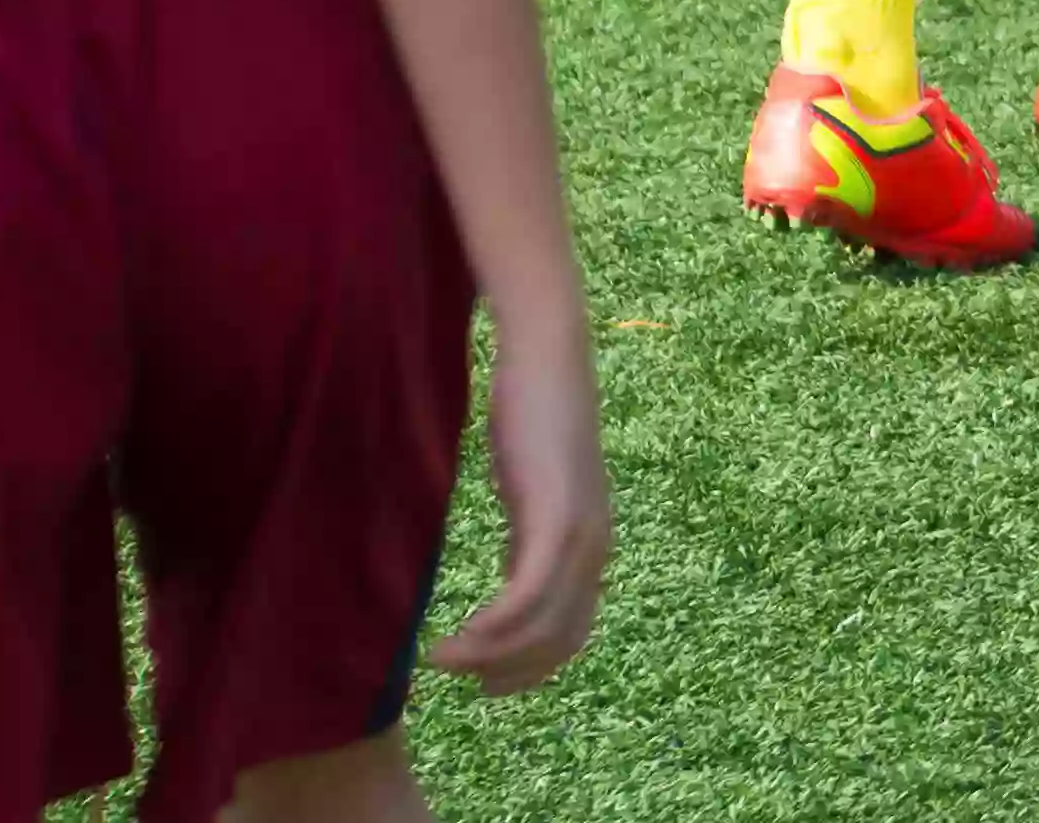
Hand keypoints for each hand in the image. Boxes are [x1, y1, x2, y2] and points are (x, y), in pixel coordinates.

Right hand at [425, 334, 606, 697]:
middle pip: (559, 641)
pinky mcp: (555, 517)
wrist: (545, 355)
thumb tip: (514, 574)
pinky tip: (459, 637)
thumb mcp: (532, 489)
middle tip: (463, 682)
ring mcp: (580, 534)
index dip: (531, 667)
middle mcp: (596, 546)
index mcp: (591, 542)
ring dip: (490, 656)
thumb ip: (530, 534)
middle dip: (510, 672)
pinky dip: (493, 627)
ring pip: (541, 627)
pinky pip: (527, 595)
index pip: (571, 631)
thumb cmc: (532, 411)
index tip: (488, 683)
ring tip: (442, 661)